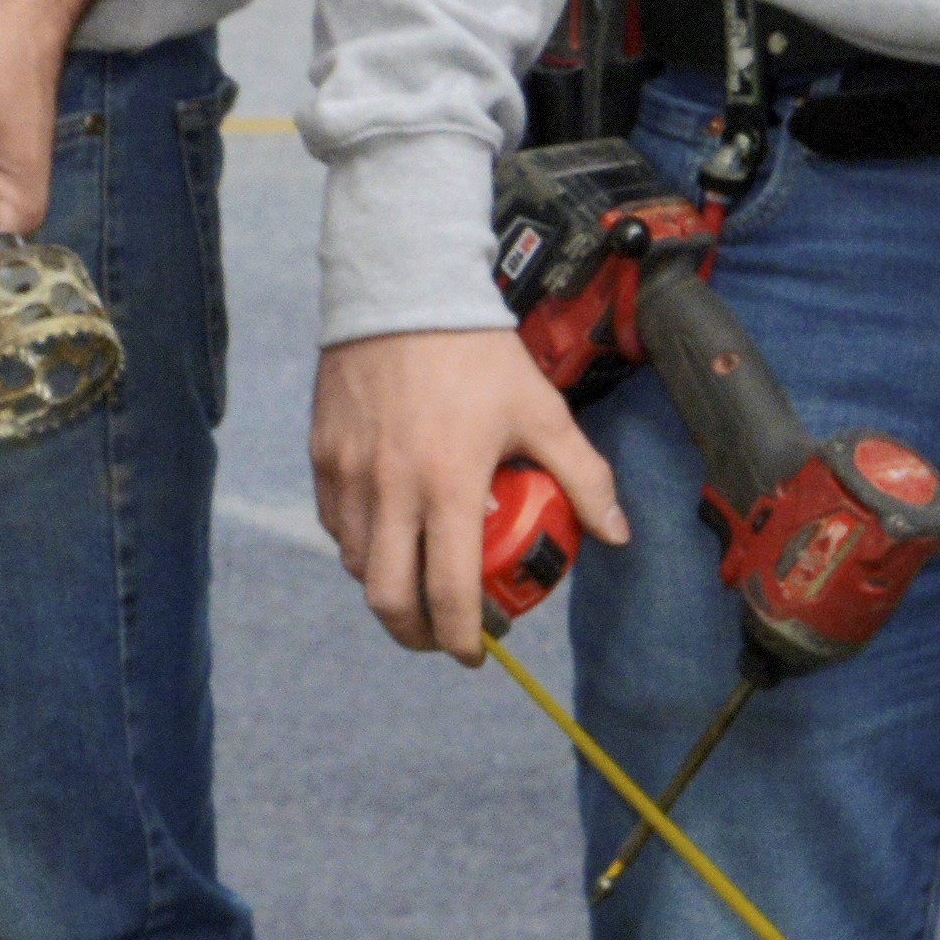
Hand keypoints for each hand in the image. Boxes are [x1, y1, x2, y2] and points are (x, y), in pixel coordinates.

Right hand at [311, 325, 626, 664]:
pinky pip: (334, 520)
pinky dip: (358, 541)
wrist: (403, 288)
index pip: (447, 594)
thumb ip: (584, 477)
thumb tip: (617, 536)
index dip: (460, 640)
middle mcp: (389, 488)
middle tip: (439, 634)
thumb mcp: (542, 411)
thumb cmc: (478, 354)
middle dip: (414, 634)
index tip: (476, 651)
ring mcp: (348, 472)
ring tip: (416, 579)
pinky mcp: (322, 453)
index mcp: (447, 485)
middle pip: (386, 598)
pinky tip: (386, 530)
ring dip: (386, 585)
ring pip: (355, 563)